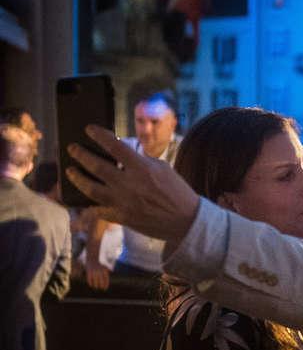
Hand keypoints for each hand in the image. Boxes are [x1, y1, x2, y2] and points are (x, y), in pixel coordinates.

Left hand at [66, 126, 198, 245]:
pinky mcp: (122, 217)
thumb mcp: (163, 168)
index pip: (115, 146)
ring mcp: (123, 202)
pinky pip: (98, 209)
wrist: (186, 220)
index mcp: (142, 168)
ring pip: (90, 188)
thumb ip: (141, 160)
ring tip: (70, 171)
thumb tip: (121, 155)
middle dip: (81, 155)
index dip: (99, 135)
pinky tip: (84, 197)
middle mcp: (130, 184)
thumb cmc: (176, 191)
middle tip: (72, 149)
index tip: (88, 129)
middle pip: (97, 166)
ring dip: (77, 178)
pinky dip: (90, 203)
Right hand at [84, 259, 110, 290]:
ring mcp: (94, 272)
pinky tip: (91, 285)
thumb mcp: (104, 269)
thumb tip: (106, 285)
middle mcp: (100, 271)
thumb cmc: (99, 266)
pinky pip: (89, 279)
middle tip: (100, 288)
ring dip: (95, 285)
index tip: (105, 289)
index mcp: (104, 270)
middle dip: (101, 286)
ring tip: (96, 287)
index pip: (106, 279)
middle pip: (101, 281)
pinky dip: (90, 283)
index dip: (106, 285)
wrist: (92, 260)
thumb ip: (106, 276)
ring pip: (95, 281)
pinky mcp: (89, 272)